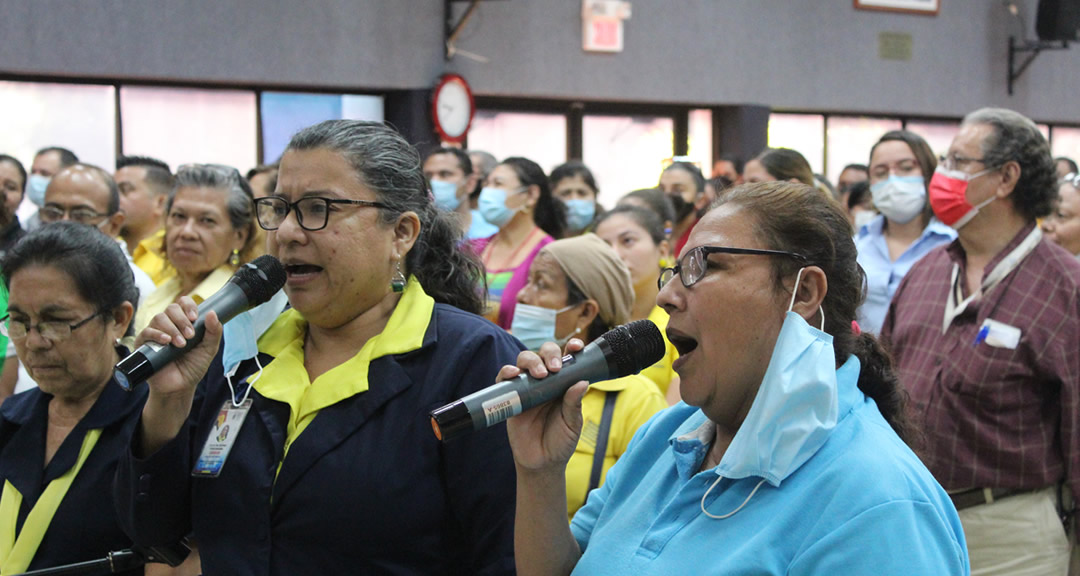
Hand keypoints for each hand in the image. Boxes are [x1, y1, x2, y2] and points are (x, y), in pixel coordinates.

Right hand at [135, 297, 222, 400]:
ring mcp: (155, 333)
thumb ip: (213, 332)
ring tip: (181, 344)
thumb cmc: (193, 367)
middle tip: (190, 335)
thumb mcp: (208, 349)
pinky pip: (146, 331)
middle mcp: (169, 325)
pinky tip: (166, 341)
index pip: (183, 303)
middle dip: (182, 320)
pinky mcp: (143, 344)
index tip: (195, 317)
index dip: (188, 306)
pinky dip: (157, 334)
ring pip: (159, 318)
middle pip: (171, 308)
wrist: (179, 387)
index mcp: (184, 322)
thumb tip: (213, 313)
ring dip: (172, 329)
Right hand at [505, 339, 588, 473]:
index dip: (572, 348)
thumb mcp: (572, 423)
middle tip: (555, 368)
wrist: (542, 463)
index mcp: (564, 383)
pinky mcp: (510, 397)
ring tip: (539, 374)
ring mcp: (527, 387)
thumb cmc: (561, 441)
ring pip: (524, 361)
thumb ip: (574, 404)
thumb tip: (582, 382)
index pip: (568, 359)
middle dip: (549, 353)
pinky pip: (505, 379)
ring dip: (531, 361)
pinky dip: (506, 372)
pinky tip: (513, 374)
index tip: (577, 347)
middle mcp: (546, 381)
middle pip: (544, 353)